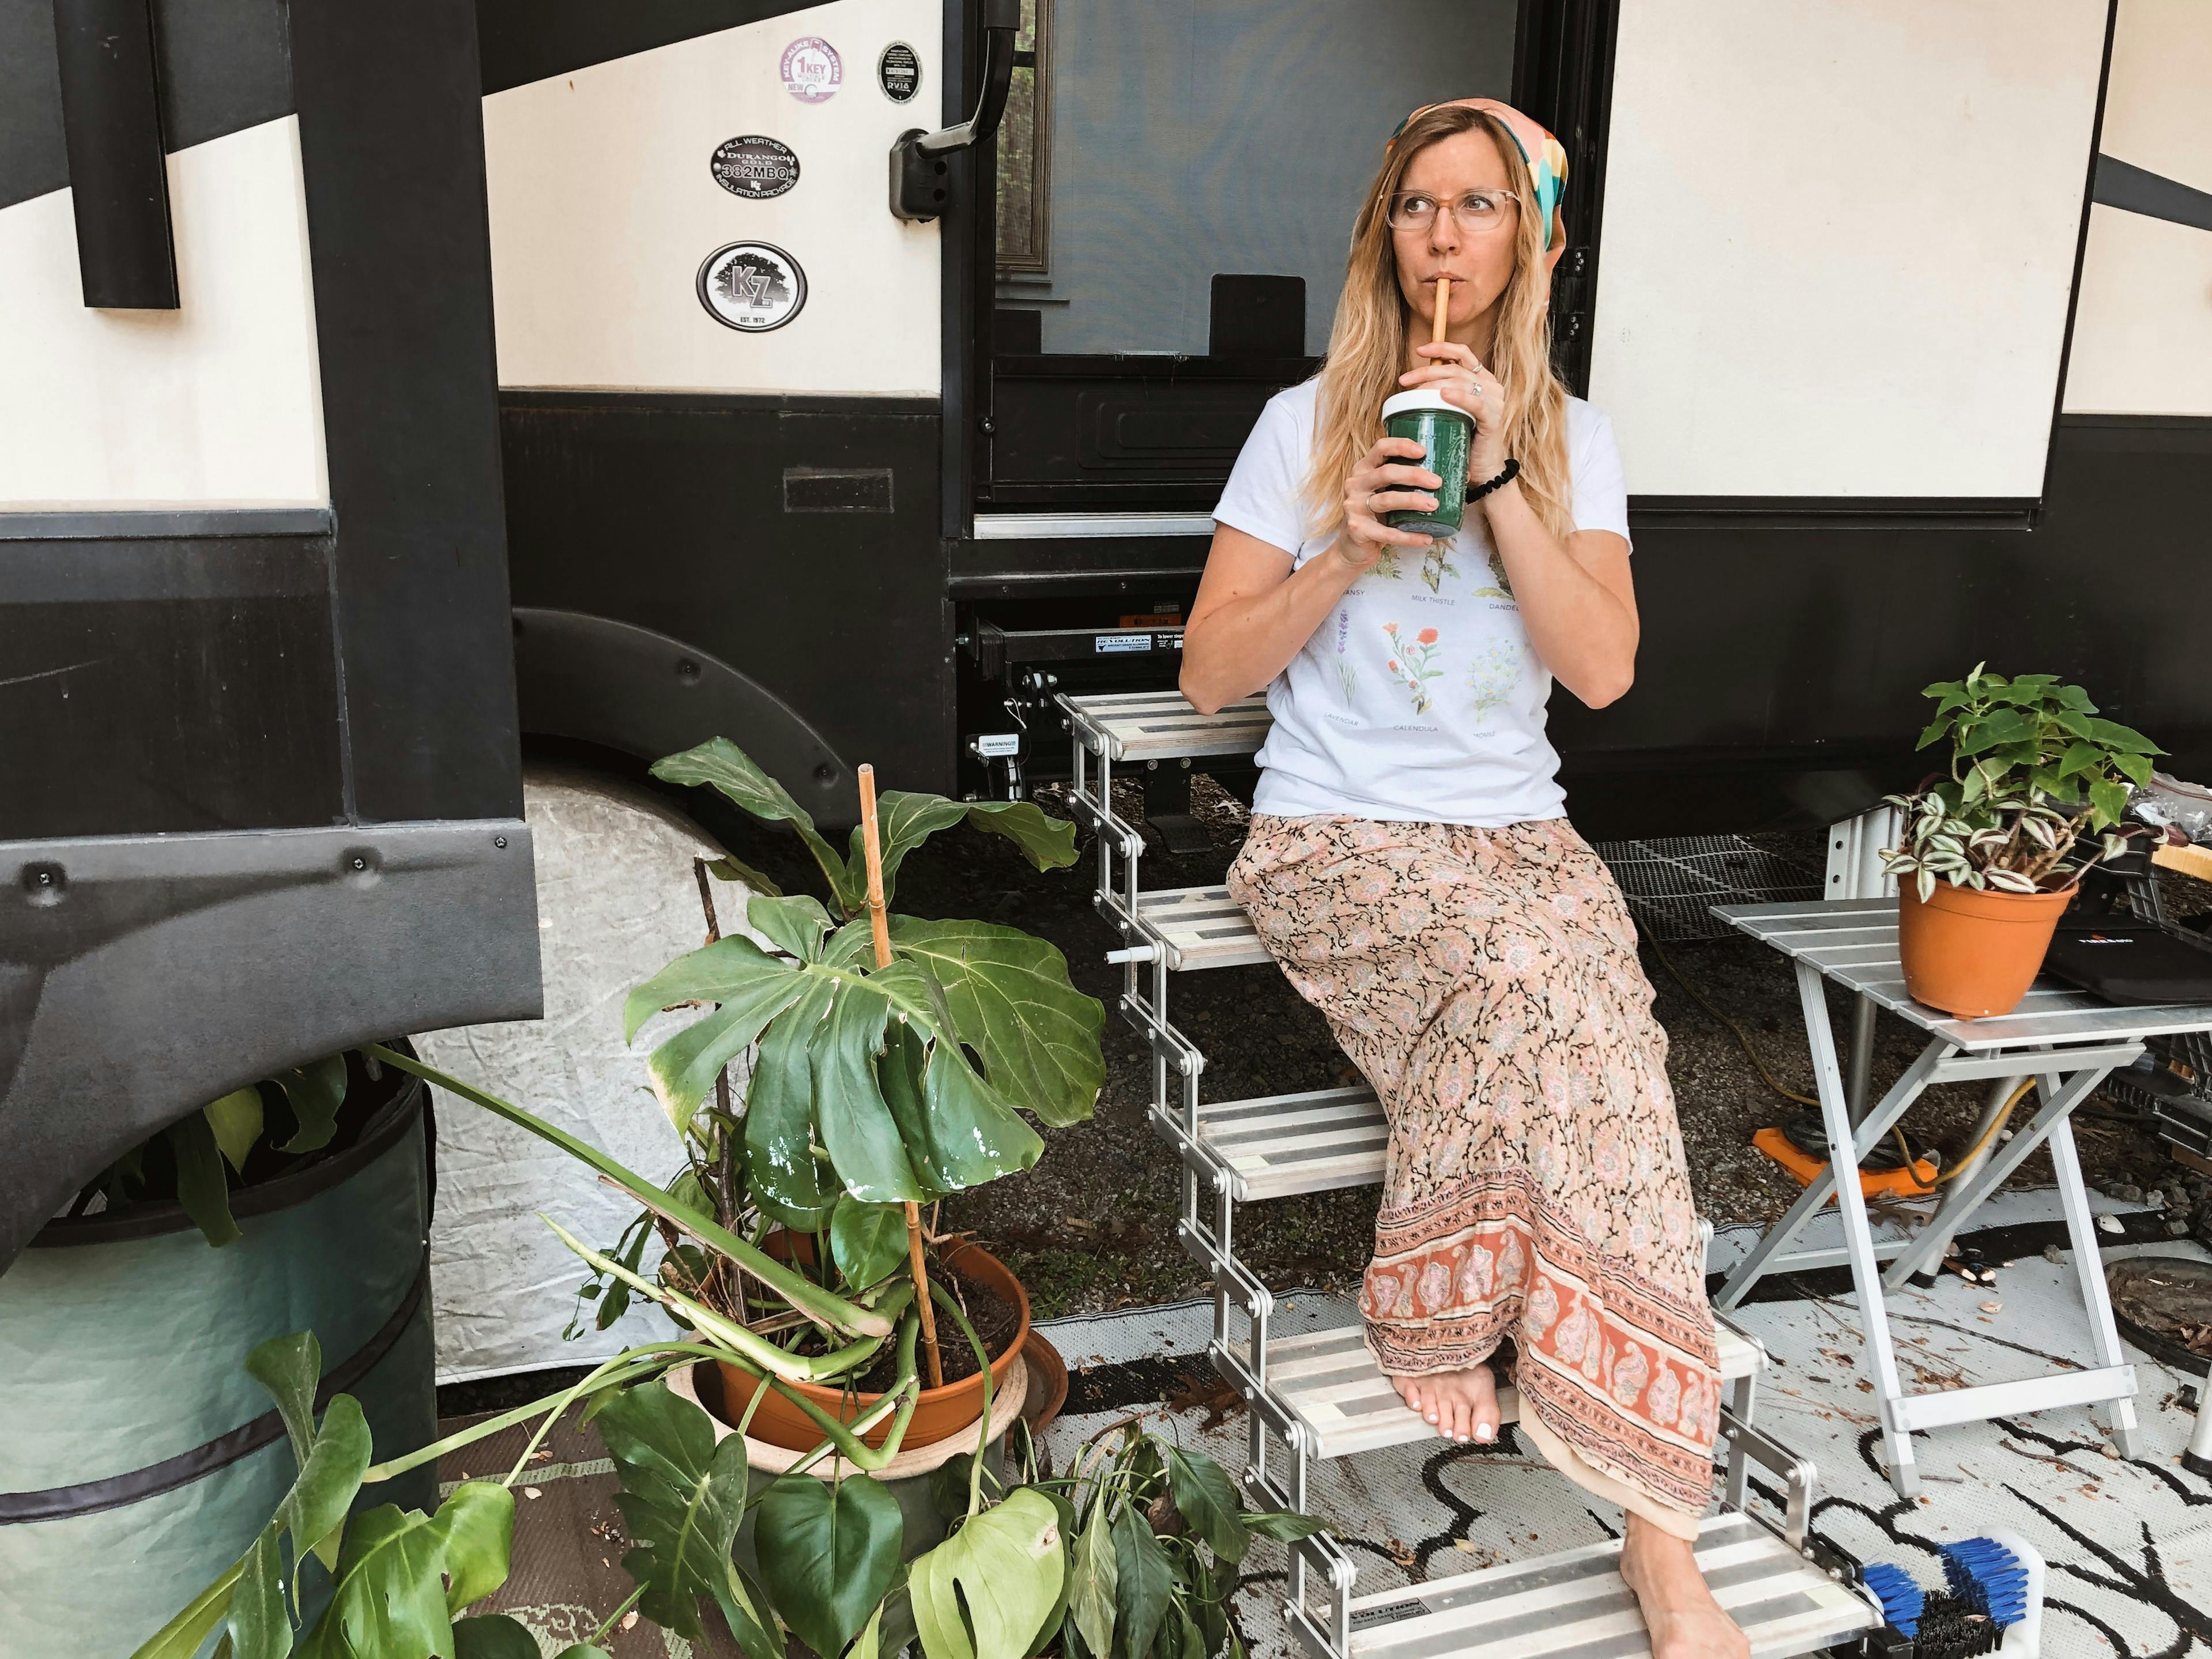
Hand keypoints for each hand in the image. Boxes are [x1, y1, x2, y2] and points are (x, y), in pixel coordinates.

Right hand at [1339, 435, 1440, 569]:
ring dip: (1413, 501)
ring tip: (1435, 505)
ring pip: (1387, 500)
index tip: (1424, 451)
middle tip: (1438, 482)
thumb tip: (1461, 475)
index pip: (1380, 448)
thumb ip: (1408, 482)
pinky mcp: (1357, 529)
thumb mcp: (1387, 493)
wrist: (1353, 548)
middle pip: (1386, 473)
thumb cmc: (1378, 516)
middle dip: (1415, 475)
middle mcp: (1356, 484)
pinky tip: (1426, 539)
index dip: (1402, 446)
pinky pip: (1387, 533)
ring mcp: (1353, 507)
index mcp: (1364, 469)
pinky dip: (1409, 537)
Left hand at [1402, 341, 1508, 482]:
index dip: (1441, 347)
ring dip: (1434, 383)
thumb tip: (1411, 383)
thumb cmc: (1462, 440)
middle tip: (1404, 380)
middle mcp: (1491, 386)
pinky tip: (1443, 395)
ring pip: (1462, 382)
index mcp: (1482, 379)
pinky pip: (1476, 402)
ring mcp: (1494, 401)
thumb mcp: (1451, 412)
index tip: (1419, 350)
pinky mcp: (1494, 418)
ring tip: (1414, 392)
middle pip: (1456, 368)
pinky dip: (1459, 397)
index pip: (1462, 353)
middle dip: (1426, 371)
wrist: (1482, 471)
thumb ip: (1440, 395)